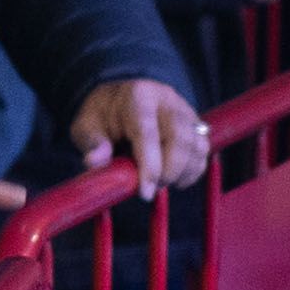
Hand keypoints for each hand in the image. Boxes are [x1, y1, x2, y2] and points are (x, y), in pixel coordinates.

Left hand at [67, 79, 209, 195]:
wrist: (121, 99)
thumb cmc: (103, 116)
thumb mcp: (86, 125)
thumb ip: (91, 142)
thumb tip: (95, 161)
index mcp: (137, 97)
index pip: (147, 133)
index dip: (149, 165)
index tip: (145, 193)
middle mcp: (166, 99)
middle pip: (179, 138)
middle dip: (168, 171)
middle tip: (152, 188)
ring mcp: (185, 110)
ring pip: (197, 145)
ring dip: (183, 172)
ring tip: (162, 182)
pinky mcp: (195, 123)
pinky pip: (203, 150)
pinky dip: (193, 170)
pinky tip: (176, 178)